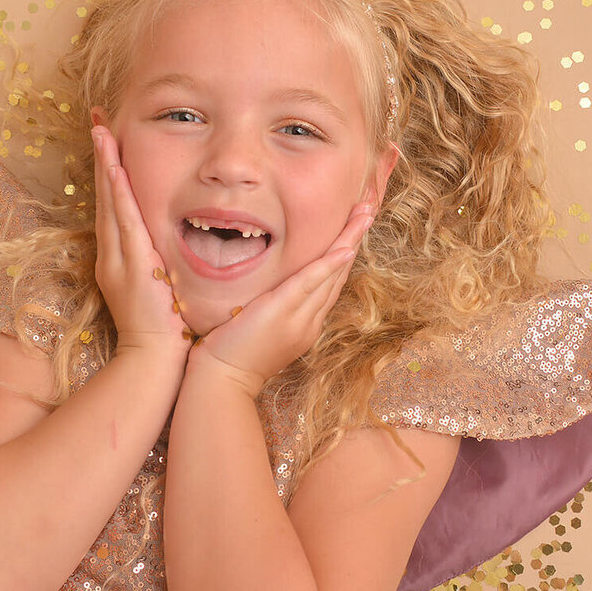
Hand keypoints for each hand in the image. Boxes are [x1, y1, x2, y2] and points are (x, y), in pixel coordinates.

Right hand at [91, 124, 191, 362]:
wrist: (154, 362)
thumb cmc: (166, 334)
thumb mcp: (164, 293)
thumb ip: (165, 271)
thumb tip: (174, 257)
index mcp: (122, 262)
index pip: (117, 210)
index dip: (113, 177)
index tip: (112, 144)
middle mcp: (114, 256)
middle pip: (107, 198)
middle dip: (104, 159)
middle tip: (99, 121)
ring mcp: (118, 258)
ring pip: (111, 202)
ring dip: (107, 164)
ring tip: (102, 129)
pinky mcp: (129, 263)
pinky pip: (123, 218)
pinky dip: (117, 189)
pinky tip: (115, 164)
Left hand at [189, 200, 375, 397]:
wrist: (223, 380)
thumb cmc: (232, 356)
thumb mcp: (261, 331)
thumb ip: (274, 310)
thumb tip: (274, 290)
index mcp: (305, 324)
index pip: (328, 284)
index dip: (342, 256)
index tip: (353, 231)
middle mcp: (309, 321)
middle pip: (337, 275)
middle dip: (353, 240)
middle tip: (368, 210)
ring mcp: (299, 318)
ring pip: (330, 275)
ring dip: (349, 241)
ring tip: (364, 214)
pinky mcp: (282, 311)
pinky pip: (310, 284)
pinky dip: (328, 265)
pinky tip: (345, 248)